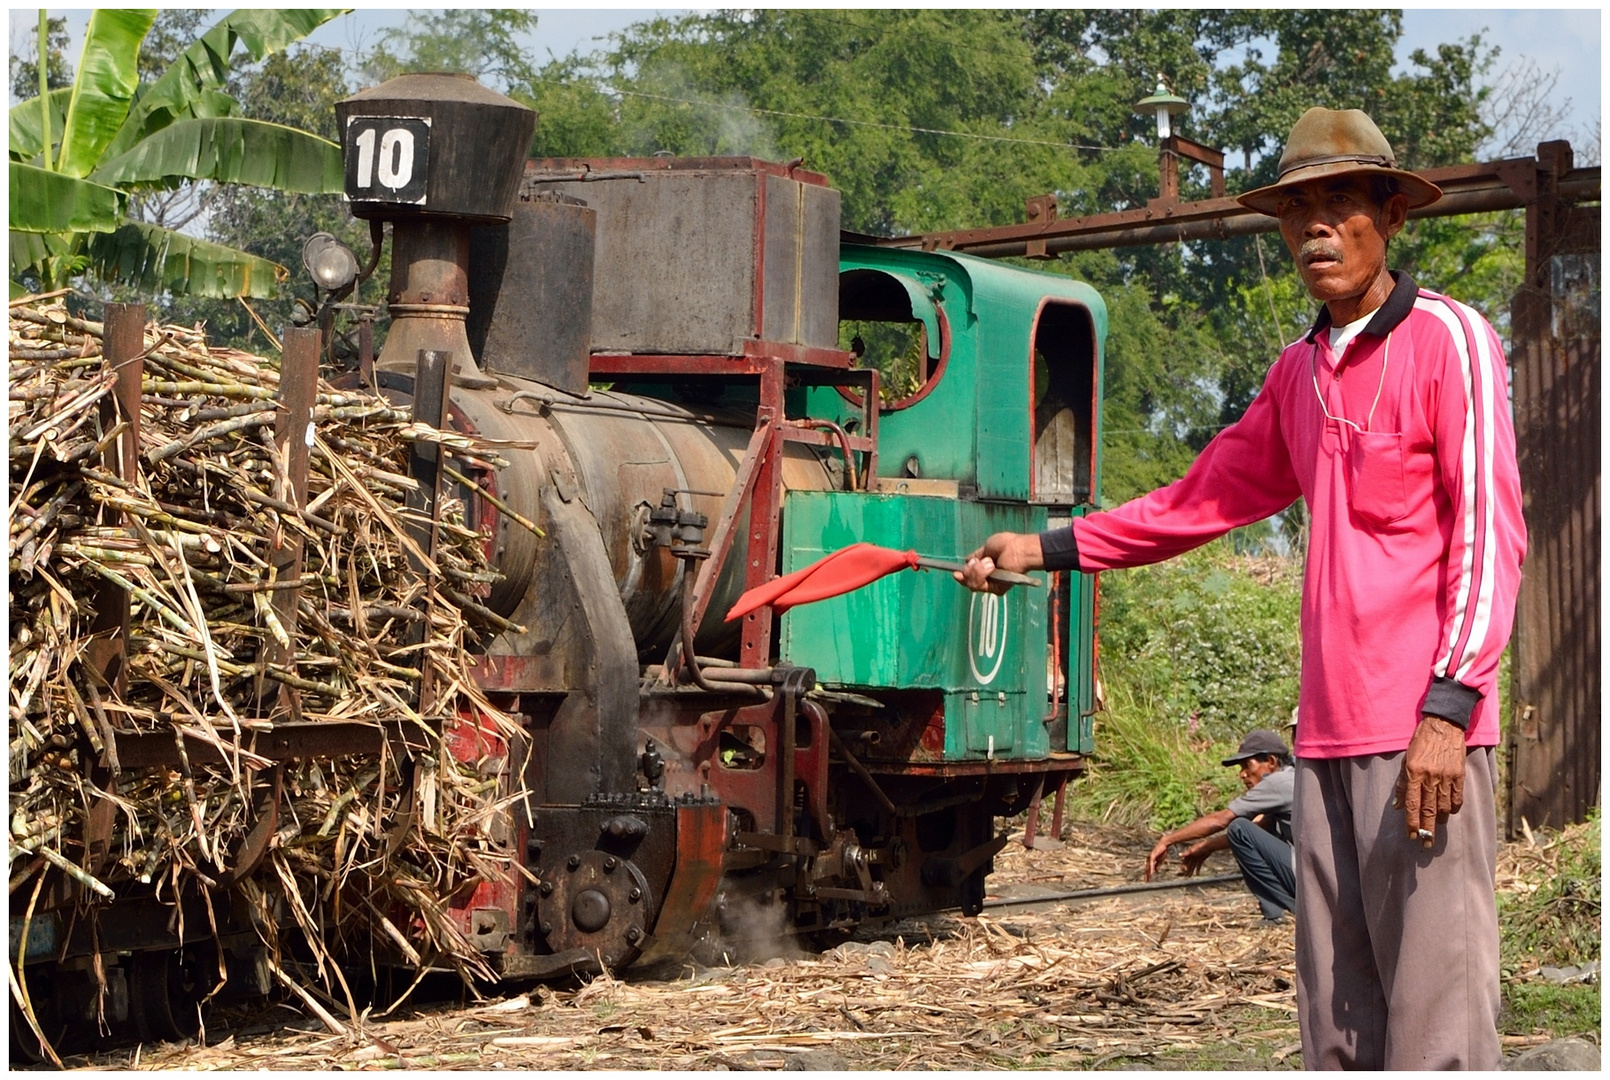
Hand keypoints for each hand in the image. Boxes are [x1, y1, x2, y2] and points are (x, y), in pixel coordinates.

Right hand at [954, 532, 1042, 593]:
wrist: (1018, 550)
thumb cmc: (1007, 545)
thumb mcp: (986, 548)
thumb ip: (976, 556)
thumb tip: (967, 560)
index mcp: (985, 569)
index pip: (968, 577)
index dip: (961, 576)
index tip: (955, 573)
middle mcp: (987, 579)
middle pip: (967, 581)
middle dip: (969, 570)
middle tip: (978, 561)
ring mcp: (991, 585)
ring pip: (971, 584)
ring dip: (976, 571)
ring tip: (989, 562)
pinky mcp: (996, 589)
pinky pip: (979, 585)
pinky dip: (982, 573)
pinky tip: (990, 566)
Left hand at [1144, 838, 1171, 881]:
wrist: (1164, 844)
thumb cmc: (1162, 851)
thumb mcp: (1160, 860)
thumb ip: (1157, 865)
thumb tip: (1156, 870)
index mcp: (1151, 860)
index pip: (1149, 869)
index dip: (1148, 874)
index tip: (1148, 880)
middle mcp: (1149, 859)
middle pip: (1147, 869)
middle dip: (1147, 875)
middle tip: (1146, 882)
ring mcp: (1150, 857)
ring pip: (1148, 867)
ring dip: (1148, 873)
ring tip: (1148, 879)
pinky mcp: (1152, 856)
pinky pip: (1151, 864)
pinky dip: (1151, 868)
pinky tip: (1151, 873)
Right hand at [1178, 844, 1209, 876]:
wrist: (1208, 846)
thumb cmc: (1199, 847)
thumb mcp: (1192, 851)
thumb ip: (1185, 853)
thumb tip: (1178, 855)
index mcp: (1188, 855)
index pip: (1184, 862)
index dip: (1183, 867)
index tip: (1184, 871)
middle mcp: (1191, 857)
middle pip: (1188, 865)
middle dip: (1187, 871)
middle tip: (1187, 876)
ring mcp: (1196, 859)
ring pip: (1193, 866)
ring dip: (1191, 871)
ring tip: (1190, 876)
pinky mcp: (1201, 859)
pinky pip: (1198, 865)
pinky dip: (1198, 869)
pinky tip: (1197, 874)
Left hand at [1393, 714, 1466, 848]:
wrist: (1443, 725)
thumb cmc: (1420, 743)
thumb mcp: (1406, 760)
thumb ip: (1402, 784)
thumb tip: (1398, 806)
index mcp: (1414, 772)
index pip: (1411, 804)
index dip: (1411, 822)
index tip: (1411, 836)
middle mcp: (1430, 777)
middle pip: (1428, 810)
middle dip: (1426, 829)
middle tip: (1426, 844)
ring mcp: (1446, 776)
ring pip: (1444, 807)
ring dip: (1439, 820)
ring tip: (1435, 828)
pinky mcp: (1460, 775)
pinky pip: (1457, 798)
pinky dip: (1453, 808)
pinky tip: (1449, 813)